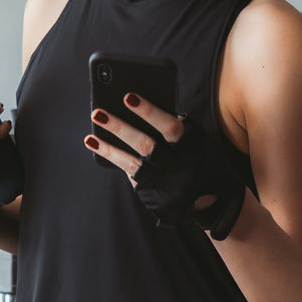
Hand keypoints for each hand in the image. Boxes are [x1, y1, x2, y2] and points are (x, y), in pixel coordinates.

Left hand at [84, 92, 244, 239]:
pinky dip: (111, 155)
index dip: (149, 112)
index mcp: (192, 148)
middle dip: (119, 127)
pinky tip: (94, 142)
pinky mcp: (149, 190)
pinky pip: (128, 171)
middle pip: (144, 144)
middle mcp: (176, 165)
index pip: (169, 127)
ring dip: (108, 144)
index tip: (128, 97)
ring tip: (92, 128)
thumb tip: (147, 107)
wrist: (209, 205)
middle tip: (98, 112)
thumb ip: (181, 127)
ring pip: (131, 161)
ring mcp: (161, 181)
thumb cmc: (202, 161)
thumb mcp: (202, 143)